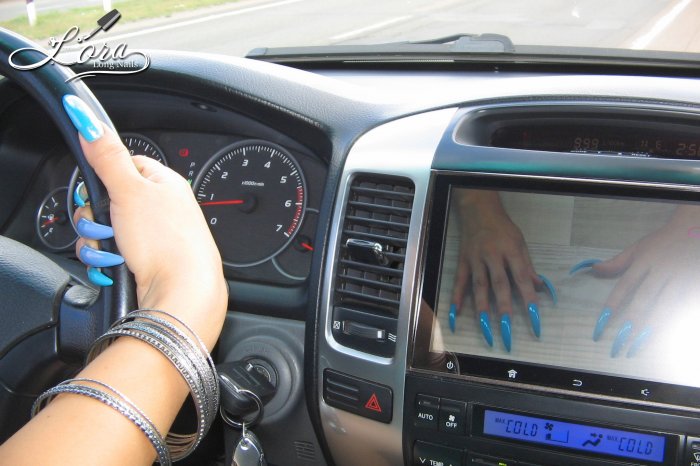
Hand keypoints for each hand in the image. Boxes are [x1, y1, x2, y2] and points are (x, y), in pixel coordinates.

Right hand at [73, 121, 226, 348]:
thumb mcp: (131, 190)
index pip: (121, 166)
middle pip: (106, 202)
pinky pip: (110, 255)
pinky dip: (106, 262)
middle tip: (108, 227)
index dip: (101, 181)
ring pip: (104, 231)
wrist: (182, 293)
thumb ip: (107, 155)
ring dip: (99, 244)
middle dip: (96, 219)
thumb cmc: (167, 242)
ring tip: (116, 252)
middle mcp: (161, 208)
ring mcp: (154, 236)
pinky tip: (117, 267)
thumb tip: (89, 120)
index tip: (95, 195)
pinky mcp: (145, 262)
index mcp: (163, 183)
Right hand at [450, 190, 547, 351]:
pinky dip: (457, 296)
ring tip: (484, 325)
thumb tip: (540, 286)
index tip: (534, 316)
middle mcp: (492, 256)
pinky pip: (460, 281)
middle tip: (506, 327)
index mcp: (511, 251)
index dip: (528, 297)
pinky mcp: (463, 261)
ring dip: (482, 306)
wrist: (479, 211)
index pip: (522, 278)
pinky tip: (456, 311)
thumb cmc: (503, 228)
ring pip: (479, 285)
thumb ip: (528, 266)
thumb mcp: (520, 243)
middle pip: (499, 284)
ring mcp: (476, 259)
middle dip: (503, 307)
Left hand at [588, 205, 699, 356]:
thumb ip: (617, 262)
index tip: (602, 323)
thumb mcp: (637, 248)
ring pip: (666, 307)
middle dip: (632, 322)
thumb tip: (594, 270)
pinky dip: (674, 322)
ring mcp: (681, 280)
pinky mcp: (694, 286)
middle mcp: (661, 272)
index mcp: (644, 262)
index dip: (613, 305)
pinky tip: (663, 336)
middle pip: (645, 300)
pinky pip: (684, 307)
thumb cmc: (662, 242)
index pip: (624, 286)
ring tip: (639, 345)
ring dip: (652, 327)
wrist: (694, 230)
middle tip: (620, 342)